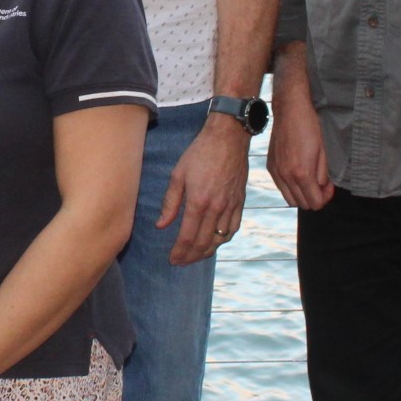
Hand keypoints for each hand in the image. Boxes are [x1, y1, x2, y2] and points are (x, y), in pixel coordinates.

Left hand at [158, 119, 249, 262]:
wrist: (227, 138)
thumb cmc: (199, 153)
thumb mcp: (178, 175)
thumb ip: (170, 203)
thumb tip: (161, 225)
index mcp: (198, 201)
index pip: (188, 236)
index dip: (180, 252)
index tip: (172, 259)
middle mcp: (216, 208)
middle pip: (204, 242)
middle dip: (191, 256)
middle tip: (180, 262)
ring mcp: (231, 206)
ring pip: (220, 239)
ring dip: (207, 252)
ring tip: (195, 256)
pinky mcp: (240, 202)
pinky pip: (234, 228)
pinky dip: (224, 239)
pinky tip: (216, 243)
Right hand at [266, 84, 333, 211]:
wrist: (290, 110)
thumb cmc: (310, 127)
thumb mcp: (324, 152)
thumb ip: (323, 175)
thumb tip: (322, 188)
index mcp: (301, 172)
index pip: (314, 203)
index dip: (325, 198)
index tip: (329, 187)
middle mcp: (286, 175)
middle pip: (302, 204)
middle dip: (315, 198)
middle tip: (322, 185)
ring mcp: (276, 171)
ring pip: (290, 199)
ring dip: (302, 194)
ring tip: (310, 181)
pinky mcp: (271, 166)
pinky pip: (281, 187)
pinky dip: (291, 187)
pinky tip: (298, 174)